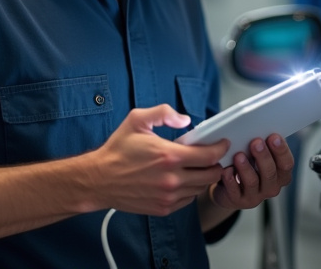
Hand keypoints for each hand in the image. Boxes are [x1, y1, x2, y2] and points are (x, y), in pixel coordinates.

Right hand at [89, 104, 228, 216]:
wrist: (98, 180)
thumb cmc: (117, 151)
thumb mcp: (136, 120)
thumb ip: (163, 113)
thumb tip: (185, 120)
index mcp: (169, 156)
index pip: (209, 155)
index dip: (220, 148)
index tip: (222, 143)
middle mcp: (172, 179)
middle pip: (211, 174)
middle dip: (215, 164)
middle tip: (210, 156)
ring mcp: (168, 196)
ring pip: (201, 188)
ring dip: (203, 177)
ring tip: (196, 167)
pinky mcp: (164, 208)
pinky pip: (188, 199)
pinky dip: (190, 189)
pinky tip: (181, 179)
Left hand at [210, 134, 294, 210]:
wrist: (229, 188)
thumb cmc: (247, 166)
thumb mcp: (257, 156)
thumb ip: (263, 146)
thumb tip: (259, 128)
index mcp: (280, 174)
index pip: (286, 164)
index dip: (281, 151)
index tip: (274, 136)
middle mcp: (271, 187)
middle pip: (270, 172)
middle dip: (263, 156)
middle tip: (256, 142)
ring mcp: (255, 196)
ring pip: (253, 182)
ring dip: (246, 167)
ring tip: (239, 155)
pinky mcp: (239, 201)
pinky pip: (235, 191)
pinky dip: (230, 180)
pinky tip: (226, 170)